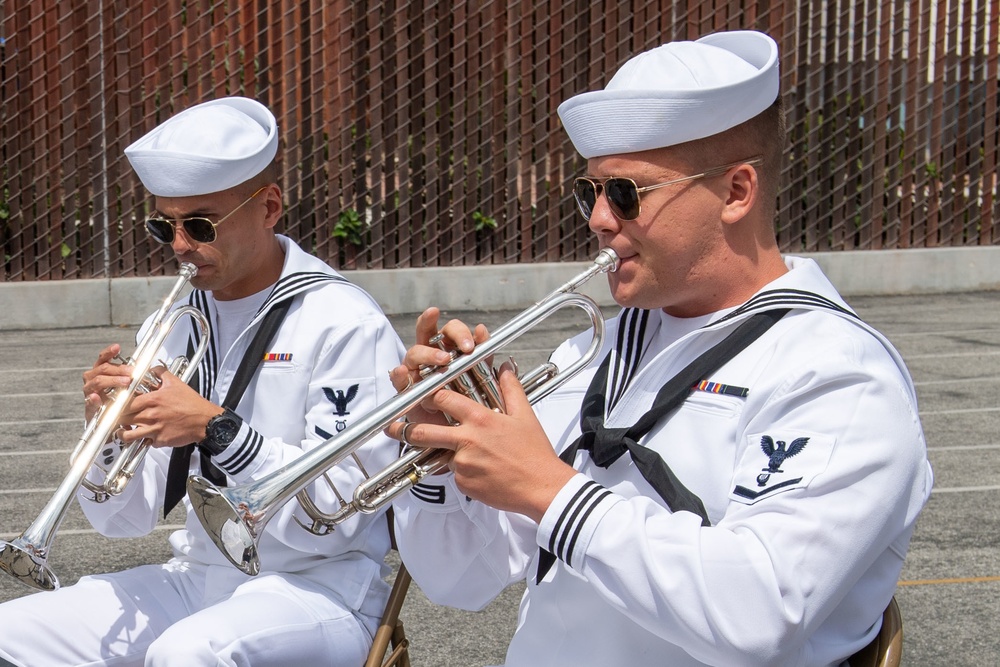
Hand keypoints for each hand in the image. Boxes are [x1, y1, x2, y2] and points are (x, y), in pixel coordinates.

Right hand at [82, 344, 133, 421]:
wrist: (107, 417)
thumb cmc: (115, 397)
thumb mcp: (123, 383)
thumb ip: (128, 374)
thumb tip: (142, 364)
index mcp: (99, 371)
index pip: (103, 359)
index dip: (109, 352)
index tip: (117, 347)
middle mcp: (92, 379)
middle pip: (103, 369)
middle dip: (119, 369)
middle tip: (132, 372)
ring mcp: (89, 392)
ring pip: (98, 381)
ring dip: (112, 381)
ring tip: (126, 382)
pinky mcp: (89, 407)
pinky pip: (90, 402)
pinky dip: (93, 400)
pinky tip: (97, 398)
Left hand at [118, 370, 221, 448]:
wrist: (205, 421)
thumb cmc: (192, 404)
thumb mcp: (177, 383)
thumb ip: (162, 374)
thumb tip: (154, 369)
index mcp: (152, 400)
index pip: (124, 402)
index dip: (116, 404)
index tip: (115, 405)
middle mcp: (150, 415)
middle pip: (121, 418)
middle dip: (116, 419)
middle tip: (116, 418)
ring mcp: (154, 429)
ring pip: (127, 435)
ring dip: (122, 434)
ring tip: (123, 432)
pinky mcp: (160, 440)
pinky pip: (144, 443)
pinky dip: (143, 441)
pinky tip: (145, 437)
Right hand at [386, 307, 490, 427]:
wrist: (457, 428)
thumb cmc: (467, 398)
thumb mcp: (479, 375)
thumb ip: (482, 353)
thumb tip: (481, 330)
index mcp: (448, 347)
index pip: (450, 330)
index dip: (459, 332)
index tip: (470, 345)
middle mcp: (429, 354)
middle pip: (425, 330)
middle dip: (429, 322)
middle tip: (442, 329)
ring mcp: (415, 369)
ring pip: (414, 353)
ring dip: (428, 354)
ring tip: (443, 361)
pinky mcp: (406, 388)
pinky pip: (398, 378)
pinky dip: (399, 374)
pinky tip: (403, 372)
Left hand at [386, 354, 576, 522]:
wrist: (542, 487)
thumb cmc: (534, 452)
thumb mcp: (524, 415)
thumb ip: (510, 388)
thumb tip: (505, 366)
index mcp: (479, 418)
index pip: (443, 399)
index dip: (429, 394)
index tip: (422, 393)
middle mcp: (466, 440)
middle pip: (423, 432)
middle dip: (403, 429)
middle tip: (390, 426)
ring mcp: (463, 463)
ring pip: (441, 454)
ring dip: (441, 452)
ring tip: (437, 452)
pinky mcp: (464, 483)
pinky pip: (455, 474)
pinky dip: (462, 472)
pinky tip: (481, 472)